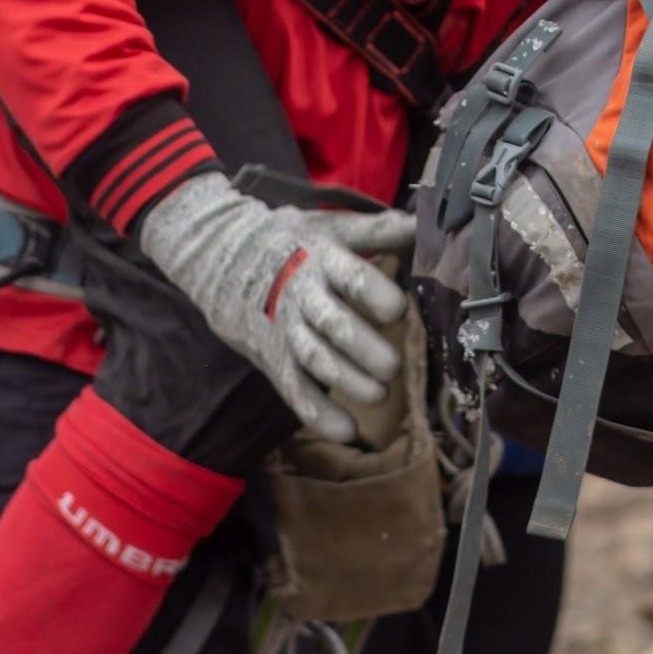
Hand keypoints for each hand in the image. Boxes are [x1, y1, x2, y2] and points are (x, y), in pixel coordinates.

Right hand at [140, 173, 415, 441]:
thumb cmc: (296, 242)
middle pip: (332, 324)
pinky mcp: (275, 357)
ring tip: (380, 395)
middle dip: (362, 348)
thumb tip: (428, 224)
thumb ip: (380, 231)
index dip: (373, 292)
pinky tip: (347, 429)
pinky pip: (295, 389)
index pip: (349, 275)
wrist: (224, 257)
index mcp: (323, 258)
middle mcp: (303, 294)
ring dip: (347, 381)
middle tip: (393, 367)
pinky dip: (318, 412)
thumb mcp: (333, 227)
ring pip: (314, 358)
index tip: (398, 310)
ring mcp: (286, 328)